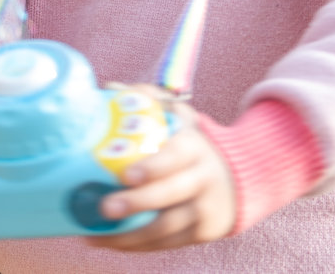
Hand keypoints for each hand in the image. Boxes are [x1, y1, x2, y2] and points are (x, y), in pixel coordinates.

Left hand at [88, 101, 236, 251]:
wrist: (239, 177)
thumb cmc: (192, 144)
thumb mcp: (180, 117)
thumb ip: (148, 101)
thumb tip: (110, 89)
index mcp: (194, 147)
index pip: (176, 157)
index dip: (154, 167)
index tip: (127, 174)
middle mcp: (203, 179)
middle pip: (170, 195)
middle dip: (137, 203)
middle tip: (105, 208)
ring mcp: (204, 209)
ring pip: (166, 228)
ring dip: (129, 235)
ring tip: (95, 234)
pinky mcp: (201, 233)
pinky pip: (166, 243)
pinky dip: (137, 246)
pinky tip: (110, 242)